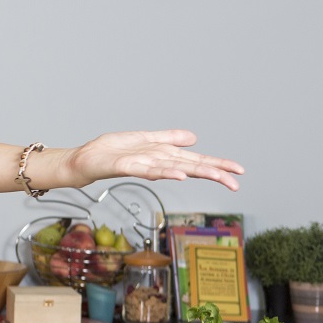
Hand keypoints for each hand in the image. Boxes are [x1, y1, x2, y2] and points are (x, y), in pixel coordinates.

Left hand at [64, 129, 243, 191]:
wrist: (81, 159)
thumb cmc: (109, 151)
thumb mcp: (143, 139)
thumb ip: (167, 138)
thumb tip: (194, 138)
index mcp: (162, 155)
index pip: (195, 159)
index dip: (217, 164)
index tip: (240, 171)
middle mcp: (154, 162)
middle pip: (188, 166)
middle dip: (213, 173)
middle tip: (236, 184)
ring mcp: (140, 165)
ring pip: (172, 168)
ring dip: (194, 172)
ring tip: (216, 177)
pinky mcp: (123, 166)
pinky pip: (145, 169)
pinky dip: (162, 172)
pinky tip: (177, 175)